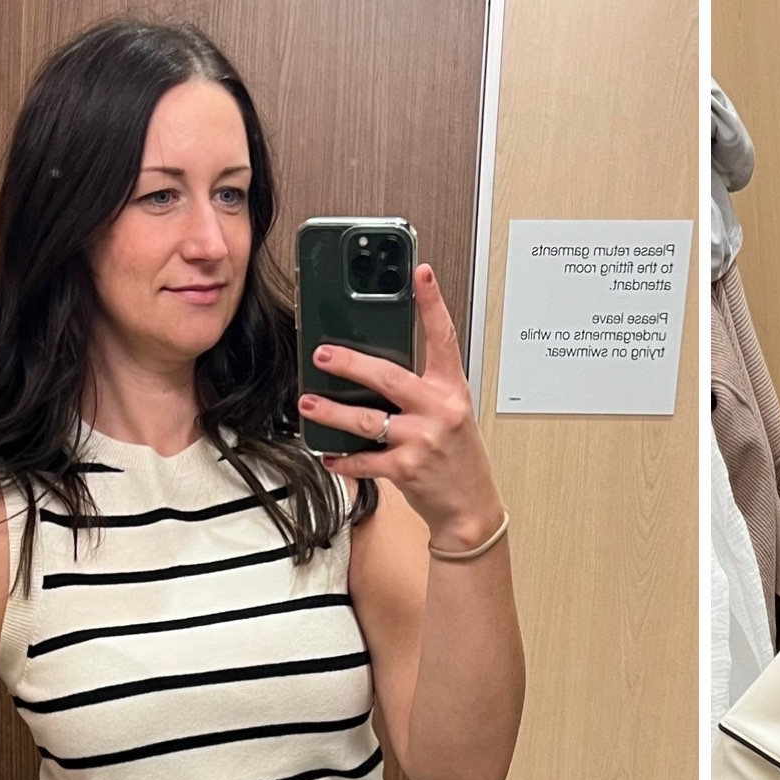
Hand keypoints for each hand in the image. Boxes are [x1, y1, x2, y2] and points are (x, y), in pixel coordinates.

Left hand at [300, 263, 506, 550]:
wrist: (470, 507)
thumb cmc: (457, 457)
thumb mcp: (450, 413)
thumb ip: (421, 387)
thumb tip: (373, 366)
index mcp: (451, 390)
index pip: (443, 338)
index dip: (432, 303)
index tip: (419, 273)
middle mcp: (439, 411)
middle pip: (388, 377)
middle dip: (350, 363)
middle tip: (322, 353)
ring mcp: (423, 441)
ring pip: (367, 420)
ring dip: (332, 413)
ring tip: (309, 403)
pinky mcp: (407, 470)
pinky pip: (366, 460)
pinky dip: (343, 459)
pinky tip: (328, 455)